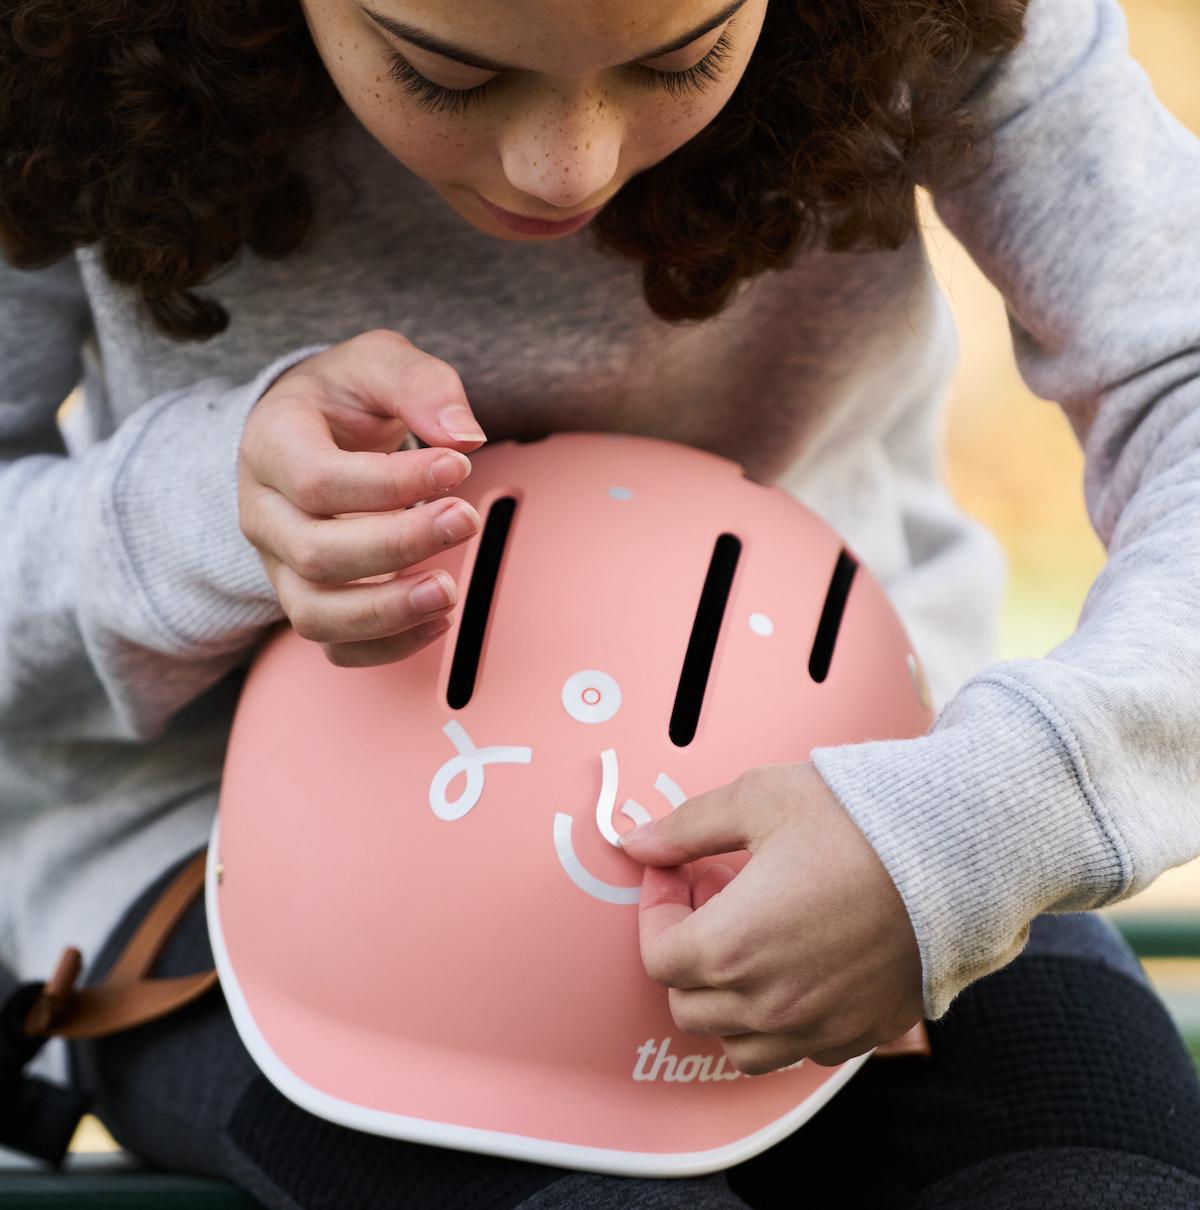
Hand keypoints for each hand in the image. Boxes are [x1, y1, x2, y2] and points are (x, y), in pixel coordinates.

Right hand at [238, 329, 486, 666]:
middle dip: (397, 545)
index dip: (391, 483)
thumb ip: (420, 385)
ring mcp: (281, 564)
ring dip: (388, 612)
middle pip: (315, 554)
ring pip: (315, 614)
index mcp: (271, 444)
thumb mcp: (380, 362)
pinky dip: (387, 646)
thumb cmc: (347, 396)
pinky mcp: (309, 598)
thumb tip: (465, 436)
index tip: (458, 467)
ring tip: (449, 591)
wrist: (315, 428)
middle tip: (466, 519)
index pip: (316, 480)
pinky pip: (335, 646)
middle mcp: (264, 512)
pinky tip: (439, 619)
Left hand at [619, 761, 922, 1072]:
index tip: (675, 875)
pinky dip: (778, 1022)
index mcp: (734, 945)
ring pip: (737, 1045)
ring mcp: (818, 1025)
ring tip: (747, 942)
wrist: (956, 847)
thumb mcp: (759, 800)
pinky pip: (797, 1051)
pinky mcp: (860, 1033)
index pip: (658, 957)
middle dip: (684, 954)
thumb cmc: (859, 819)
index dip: (656, 912)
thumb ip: (687, 827)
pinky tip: (794, 966)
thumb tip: (637, 842)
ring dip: (725, 1001)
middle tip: (710, 902)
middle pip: (688, 1006)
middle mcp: (771, 1001)